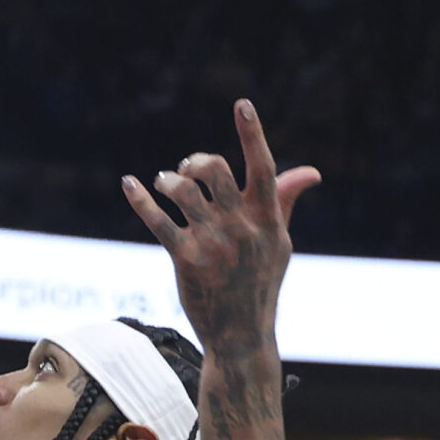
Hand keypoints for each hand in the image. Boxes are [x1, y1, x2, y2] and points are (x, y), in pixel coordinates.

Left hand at [122, 100, 319, 353]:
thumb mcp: (279, 243)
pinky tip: (129, 184)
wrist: (241, 334)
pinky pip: (158, 222)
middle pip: (217, 171)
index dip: (252, 134)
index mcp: (268, 218)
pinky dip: (141, 200)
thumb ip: (285, 201)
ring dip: (169, 180)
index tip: (242, 104)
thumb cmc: (261, 283)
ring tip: (163, 183)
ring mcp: (213, 243)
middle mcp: (241, 227)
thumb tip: (311, 172)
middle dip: (197, 161)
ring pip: (184, 192)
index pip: (264, 167)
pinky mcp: (186, 259)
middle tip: (187, 170)